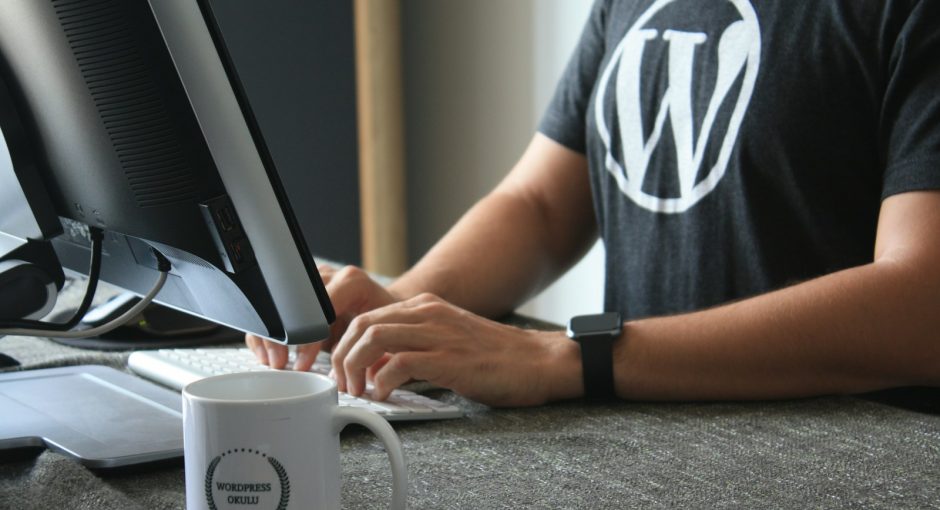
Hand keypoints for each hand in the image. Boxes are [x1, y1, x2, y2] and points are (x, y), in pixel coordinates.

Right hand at [246, 264, 399, 369]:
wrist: (387, 311)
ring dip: (270, 335)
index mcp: (352, 282)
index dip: (307, 338)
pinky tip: (268, 353)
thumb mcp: (382, 335)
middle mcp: (329, 276)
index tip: (302, 363)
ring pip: (278, 303)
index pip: (319, 308)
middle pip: (292, 302)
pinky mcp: (300, 291)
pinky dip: (268, 332)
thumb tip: (349, 376)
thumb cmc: (388, 325)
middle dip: (282, 337)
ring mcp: (311, 281)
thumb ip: (366, 349)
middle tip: (280, 363)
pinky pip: (274, 309)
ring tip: (274, 361)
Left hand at [330, 293, 582, 406]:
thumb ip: (411, 347)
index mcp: (425, 307)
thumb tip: (374, 368)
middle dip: (342, 355)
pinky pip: (398, 364)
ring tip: (359, 390)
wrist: (539, 361)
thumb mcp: (447, 341)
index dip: (345, 344)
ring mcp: (438, 333)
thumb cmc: (496, 358)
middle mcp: (428, 313)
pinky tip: (385, 395)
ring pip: (372, 337)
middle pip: (362, 323)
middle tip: (344, 384)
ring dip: (355, 367)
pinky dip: (382, 382)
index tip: (342, 369)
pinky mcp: (448, 358)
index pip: (367, 315)